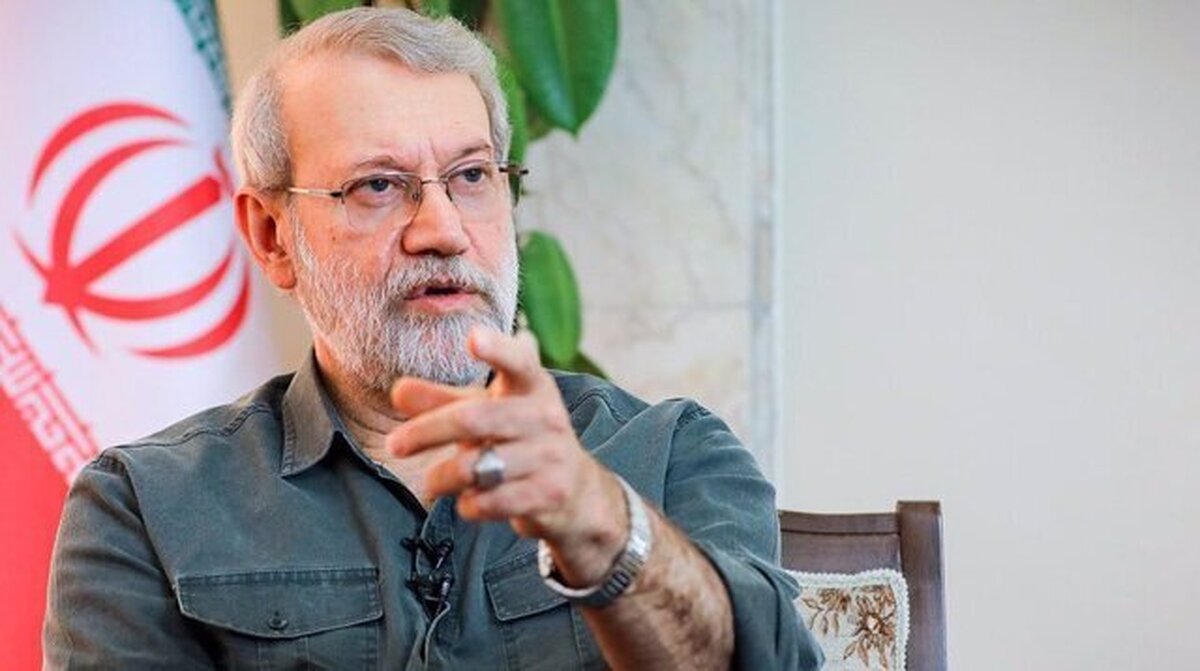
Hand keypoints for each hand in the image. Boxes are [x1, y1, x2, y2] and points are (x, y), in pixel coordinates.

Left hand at [386, 328, 625, 572]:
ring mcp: (550, 456)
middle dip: (427, 432)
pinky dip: (469, 505)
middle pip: (474, 419)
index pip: (518, 361)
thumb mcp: (486, 412)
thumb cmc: (521, 439)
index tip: (473, 338)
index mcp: (532, 386)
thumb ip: (442, 401)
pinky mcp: (548, 494)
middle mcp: (545, 416)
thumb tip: (398, 391)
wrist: (577, 491)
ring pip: (477, 467)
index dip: (497, 349)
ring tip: (430, 483)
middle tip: (395, 445)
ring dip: (442, 477)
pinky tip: (468, 503)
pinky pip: (492, 502)